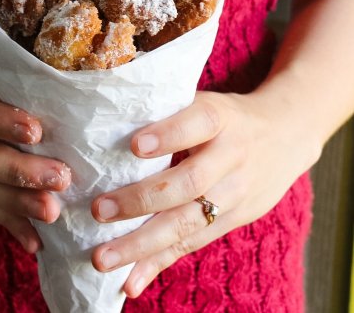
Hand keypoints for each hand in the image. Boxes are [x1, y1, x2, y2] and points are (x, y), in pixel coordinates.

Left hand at [90, 91, 320, 296]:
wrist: (285, 136)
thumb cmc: (228, 117)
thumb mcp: (208, 102)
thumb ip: (170, 111)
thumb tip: (110, 123)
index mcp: (221, 118)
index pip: (198, 124)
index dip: (168, 135)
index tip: (134, 146)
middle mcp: (231, 157)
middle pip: (189, 183)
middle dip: (141, 200)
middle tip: (99, 210)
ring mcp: (235, 194)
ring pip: (187, 223)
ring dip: (142, 244)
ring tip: (103, 258)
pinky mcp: (233, 221)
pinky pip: (192, 244)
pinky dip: (158, 263)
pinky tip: (130, 282)